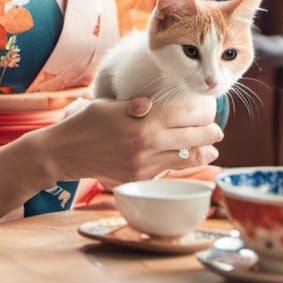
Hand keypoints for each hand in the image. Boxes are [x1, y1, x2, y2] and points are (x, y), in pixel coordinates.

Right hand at [32, 92, 222, 184]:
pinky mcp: (139, 178)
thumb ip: (136, 104)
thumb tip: (155, 105)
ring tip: (211, 149)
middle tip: (217, 128)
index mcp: (142, 120)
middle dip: (209, 132)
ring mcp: (144, 164)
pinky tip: (186, 159)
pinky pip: (167, 171)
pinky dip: (180, 163)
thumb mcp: (111, 105)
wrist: (64, 152)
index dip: (201, 111)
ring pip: (184, 158)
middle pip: (192, 137)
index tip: (209, 108)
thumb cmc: (86, 122)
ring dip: (201, 152)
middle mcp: (147, 143)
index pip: (184, 113)